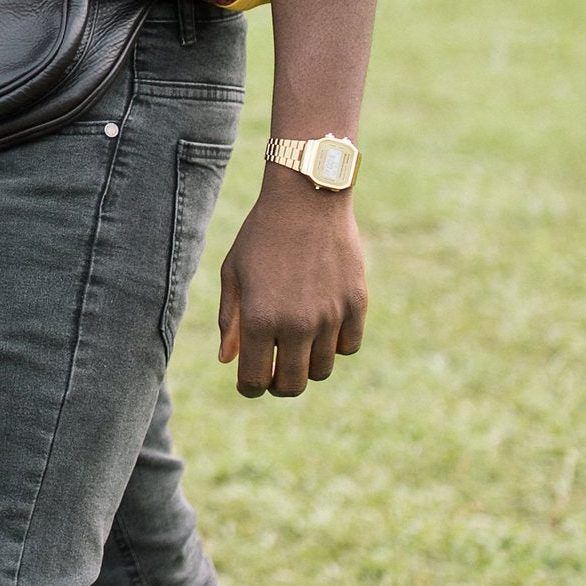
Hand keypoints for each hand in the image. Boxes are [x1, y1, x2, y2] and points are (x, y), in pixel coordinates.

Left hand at [216, 173, 366, 397]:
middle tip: (275, 368)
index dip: (250, 387)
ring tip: (298, 342)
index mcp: (260, 319)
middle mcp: (297, 324)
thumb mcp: (234, 273)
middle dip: (279, 384)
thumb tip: (229, 361)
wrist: (307, 198)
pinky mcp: (356, 304)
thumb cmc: (262, 234)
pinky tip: (323, 326)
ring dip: (307, 364)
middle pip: (292, 385)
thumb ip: (230, 321)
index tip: (250, 379)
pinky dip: (336, 344)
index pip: (255, 382)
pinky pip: (348, 346)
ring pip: (322, 370)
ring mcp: (330, 316)